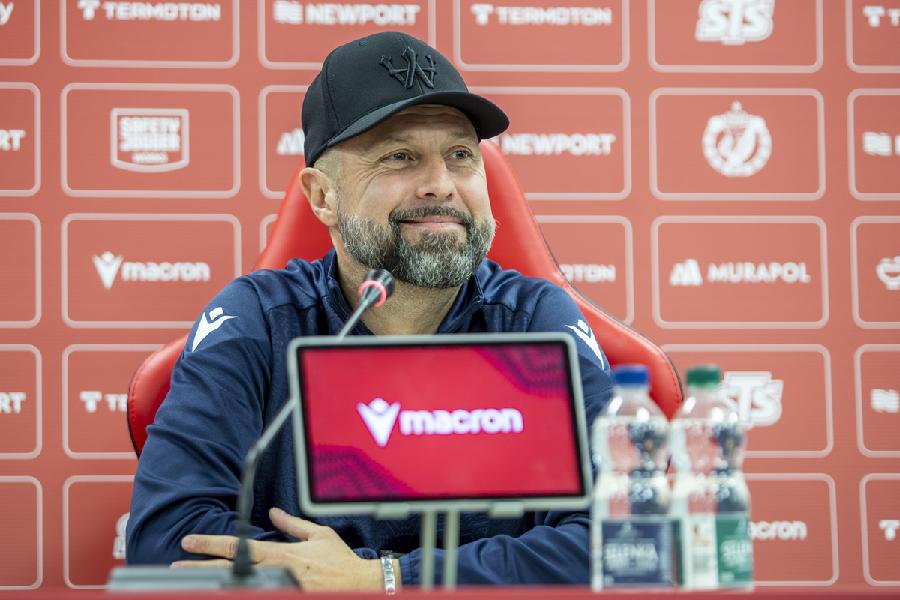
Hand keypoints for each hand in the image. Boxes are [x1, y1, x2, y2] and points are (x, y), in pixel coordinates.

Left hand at [171, 507, 390, 590]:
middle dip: (200, 567)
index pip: (238, 546)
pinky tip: (225, 593)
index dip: (210, 544)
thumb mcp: (320, 534)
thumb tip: (275, 514)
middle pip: (229, 570)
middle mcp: (276, 572)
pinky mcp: (287, 595)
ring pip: (239, 587)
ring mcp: (280, 588)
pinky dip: (239, 592)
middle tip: (176, 566)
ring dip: (214, 584)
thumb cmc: (342, 561)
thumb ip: (293, 525)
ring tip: (190, 584)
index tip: (189, 542)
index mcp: (281, 553)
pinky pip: (257, 594)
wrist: (360, 585)